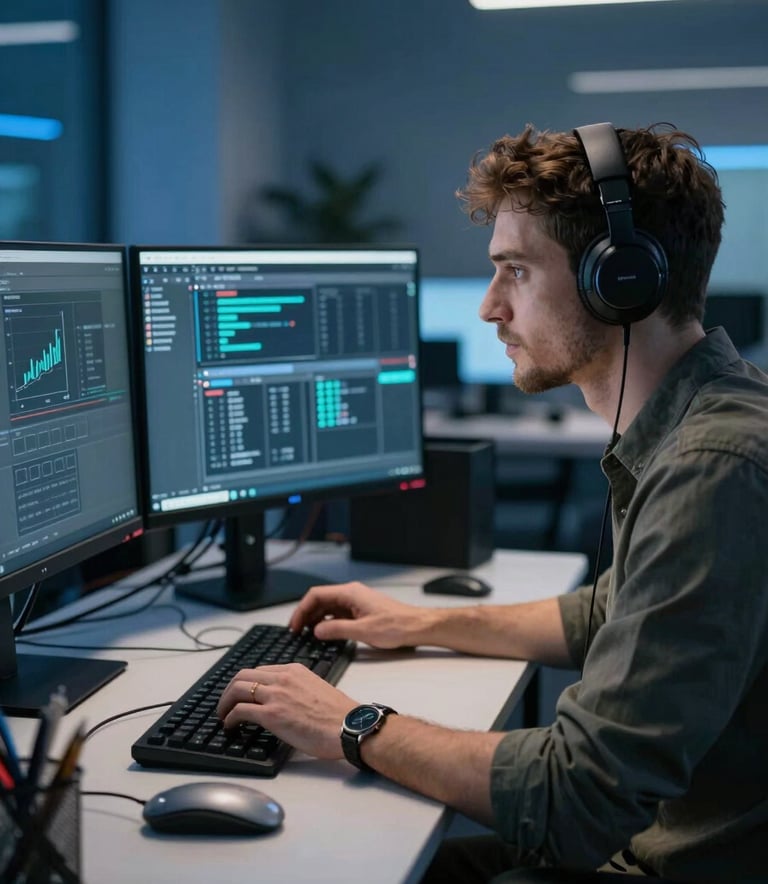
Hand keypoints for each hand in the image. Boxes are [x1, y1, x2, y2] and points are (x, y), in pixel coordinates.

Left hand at [217, 663, 357, 759]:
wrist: (349, 726)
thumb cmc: (340, 715)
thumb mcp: (316, 689)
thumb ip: (298, 690)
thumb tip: (288, 703)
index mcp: (294, 670)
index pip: (260, 670)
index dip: (246, 682)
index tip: (241, 693)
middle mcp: (283, 678)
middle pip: (243, 675)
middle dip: (229, 689)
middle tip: (226, 703)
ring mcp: (276, 695)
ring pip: (237, 689)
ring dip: (224, 702)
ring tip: (223, 715)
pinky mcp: (271, 714)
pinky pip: (240, 711)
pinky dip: (229, 717)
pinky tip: (230, 725)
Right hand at [288, 581, 430, 647]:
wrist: (417, 626)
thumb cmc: (396, 626)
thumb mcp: (363, 631)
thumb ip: (337, 630)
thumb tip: (316, 631)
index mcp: (350, 593)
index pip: (316, 595)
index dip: (302, 610)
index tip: (294, 625)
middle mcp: (351, 594)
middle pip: (320, 600)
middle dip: (306, 615)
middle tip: (296, 631)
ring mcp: (356, 602)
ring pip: (328, 607)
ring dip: (315, 619)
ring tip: (306, 634)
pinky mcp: (361, 611)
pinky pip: (338, 613)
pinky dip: (327, 622)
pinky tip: (324, 634)